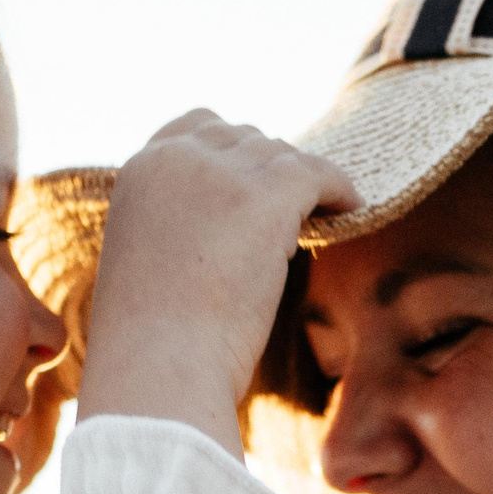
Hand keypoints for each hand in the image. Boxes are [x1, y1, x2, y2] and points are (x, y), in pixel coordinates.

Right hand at [77, 112, 356, 454]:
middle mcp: (177, 158)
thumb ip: (173, 230)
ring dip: (304, 183)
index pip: (196, 127)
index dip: (233, 150)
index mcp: (139, 171)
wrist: (160, 366)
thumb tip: (221, 235)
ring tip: (327, 209)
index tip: (252, 180)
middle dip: (271, 169)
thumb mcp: (145, 265)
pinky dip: (340, 187)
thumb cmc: (152, 342)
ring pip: (283, 157)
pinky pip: (318, 174)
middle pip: (245, 139)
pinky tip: (353, 207)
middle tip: (296, 206)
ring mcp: (222, 174)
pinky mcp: (265, 198)